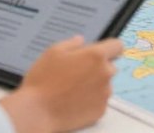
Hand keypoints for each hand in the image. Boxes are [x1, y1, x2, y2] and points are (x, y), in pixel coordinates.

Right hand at [0, 36, 122, 132]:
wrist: (36, 112)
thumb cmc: (43, 80)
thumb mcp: (53, 52)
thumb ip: (71, 43)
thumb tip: (80, 41)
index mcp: (96, 56)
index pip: (117, 46)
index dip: (109, 48)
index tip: (101, 52)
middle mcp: (105, 74)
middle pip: (109, 66)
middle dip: (97, 68)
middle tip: (77, 73)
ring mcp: (104, 94)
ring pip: (104, 85)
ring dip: (94, 85)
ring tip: (72, 89)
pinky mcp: (100, 111)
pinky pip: (99, 102)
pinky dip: (91, 101)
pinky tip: (74, 101)